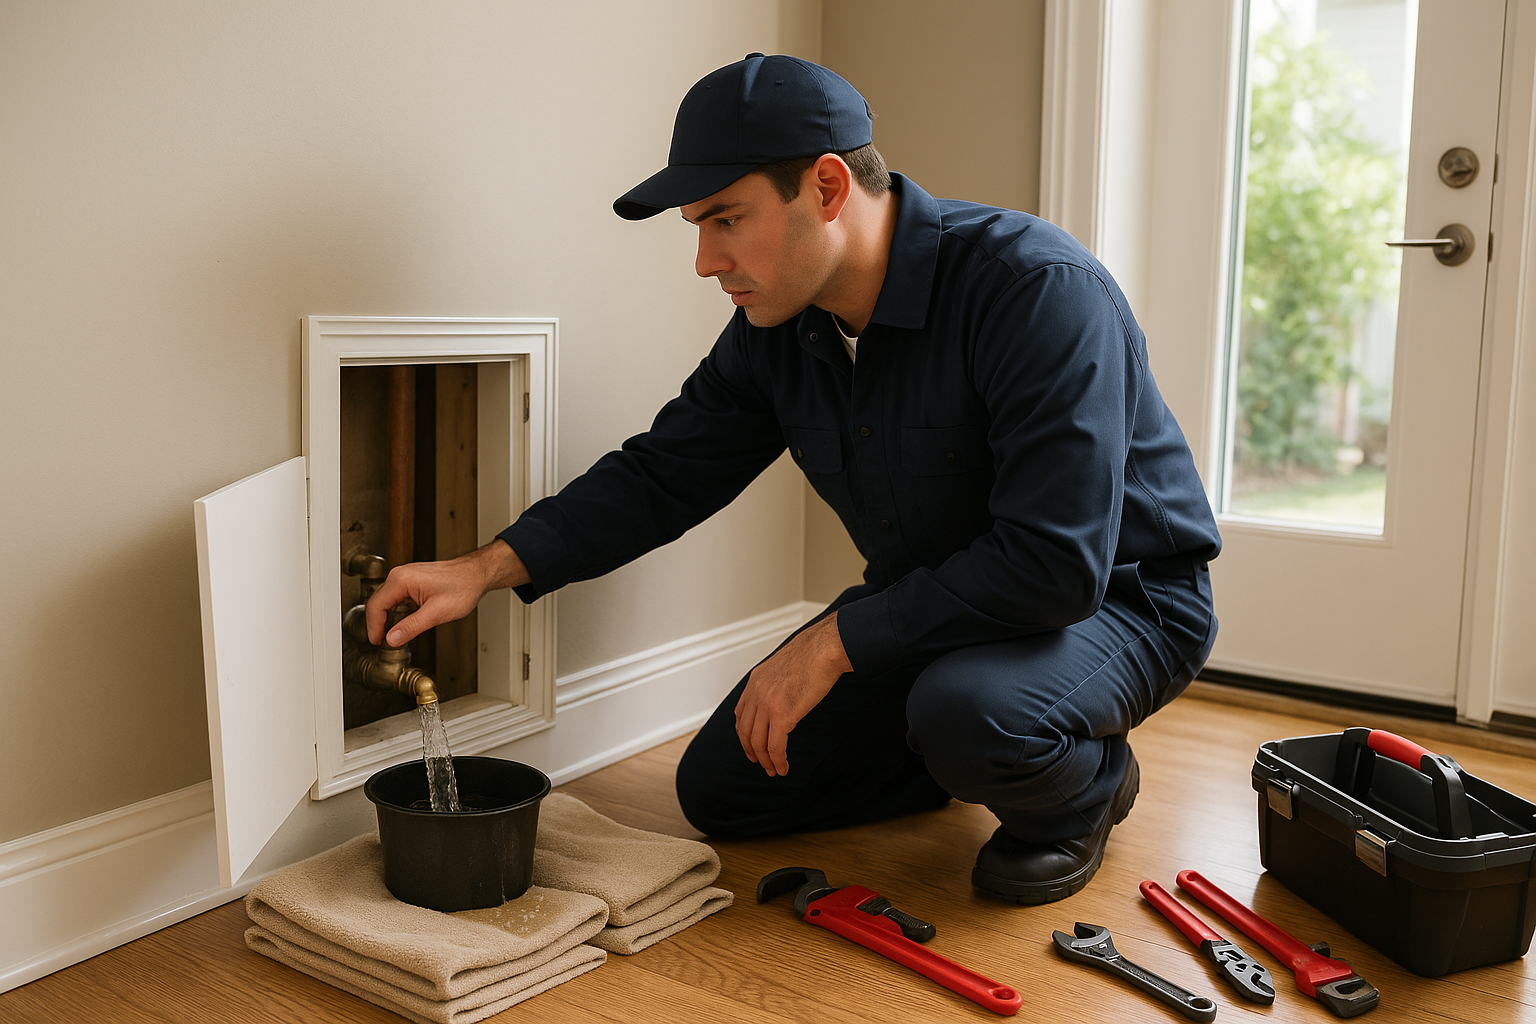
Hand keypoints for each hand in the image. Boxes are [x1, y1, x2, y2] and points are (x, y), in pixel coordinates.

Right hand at [365, 540, 529, 646]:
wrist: (475, 575)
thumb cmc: (462, 587)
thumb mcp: (436, 613)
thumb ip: (411, 626)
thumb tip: (391, 638)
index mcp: (401, 580)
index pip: (375, 606)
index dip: (373, 628)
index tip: (376, 642)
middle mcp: (400, 575)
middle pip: (377, 603)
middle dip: (377, 624)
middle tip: (381, 642)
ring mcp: (405, 576)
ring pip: (386, 600)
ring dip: (386, 618)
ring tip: (391, 636)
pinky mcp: (411, 580)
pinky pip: (396, 597)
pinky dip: (395, 611)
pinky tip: (402, 623)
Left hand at [734, 612, 852, 776]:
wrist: (824, 649)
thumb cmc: (813, 653)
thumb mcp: (784, 665)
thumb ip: (777, 682)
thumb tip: (784, 695)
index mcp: (755, 680)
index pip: (740, 713)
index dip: (744, 733)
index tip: (750, 743)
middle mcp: (756, 692)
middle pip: (745, 731)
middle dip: (751, 750)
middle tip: (759, 762)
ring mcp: (767, 704)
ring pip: (759, 742)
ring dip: (765, 760)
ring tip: (773, 770)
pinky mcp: (783, 714)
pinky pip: (775, 746)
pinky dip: (778, 760)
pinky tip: (783, 767)